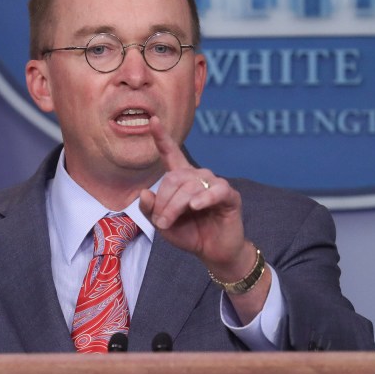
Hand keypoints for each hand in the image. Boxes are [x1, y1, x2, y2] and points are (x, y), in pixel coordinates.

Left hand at [138, 116, 265, 319]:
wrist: (214, 253)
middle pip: (175, 178)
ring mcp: (215, 185)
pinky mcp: (229, 196)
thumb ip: (152, 210)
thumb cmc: (190, 234)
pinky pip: (215, 191)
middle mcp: (198, 178)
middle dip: (164, 201)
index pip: (171, 154)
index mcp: (182, 180)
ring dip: (176, 205)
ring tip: (171, 222)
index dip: (161, 138)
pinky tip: (196, 206)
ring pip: (190, 186)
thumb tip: (144, 192)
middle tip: (161, 222)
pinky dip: (204, 198)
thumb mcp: (164, 225)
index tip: (152, 120)